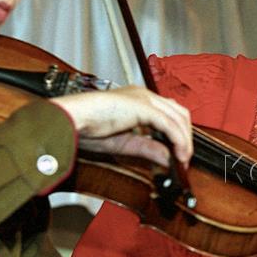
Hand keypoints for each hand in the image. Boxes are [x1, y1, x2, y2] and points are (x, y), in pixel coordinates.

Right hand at [52, 86, 192, 165]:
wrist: (70, 120)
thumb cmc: (86, 127)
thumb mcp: (124, 143)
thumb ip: (147, 148)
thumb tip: (167, 158)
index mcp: (138, 99)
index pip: (170, 113)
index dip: (179, 134)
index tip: (180, 155)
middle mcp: (144, 95)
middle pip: (179, 113)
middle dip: (186, 137)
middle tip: (184, 160)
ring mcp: (143, 98)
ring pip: (178, 118)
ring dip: (185, 141)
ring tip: (183, 160)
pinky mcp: (142, 106)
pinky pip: (168, 124)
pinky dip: (177, 140)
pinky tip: (177, 154)